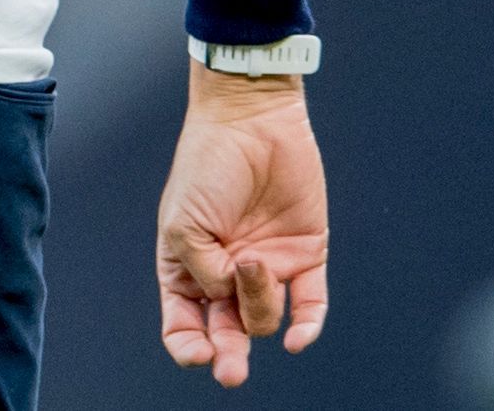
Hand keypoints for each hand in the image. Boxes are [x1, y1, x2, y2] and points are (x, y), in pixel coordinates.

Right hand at [156, 66, 328, 385]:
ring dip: (258, 299)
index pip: (183, 324)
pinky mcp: (305, 256)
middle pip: (226, 334)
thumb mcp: (182, 222)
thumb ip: (202, 270)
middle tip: (231, 371)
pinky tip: (297, 338)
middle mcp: (227, 274)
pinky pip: (310, 305)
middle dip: (226, 357)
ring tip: (254, 262)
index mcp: (187, 267)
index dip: (187, 346)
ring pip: (265, 318)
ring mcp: (267, 268)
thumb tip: (228, 298)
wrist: (253, 122)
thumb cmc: (207, 165)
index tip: (198, 352)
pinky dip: (307, 326)